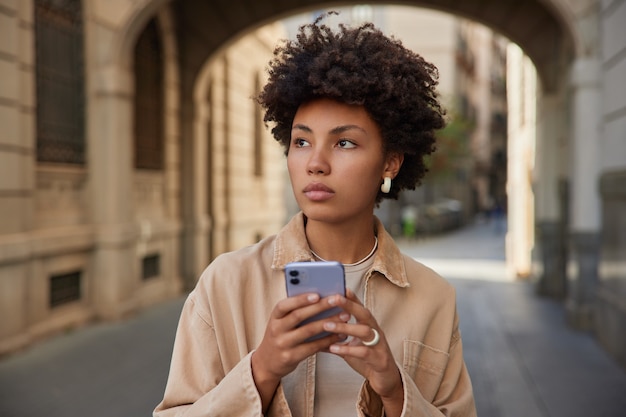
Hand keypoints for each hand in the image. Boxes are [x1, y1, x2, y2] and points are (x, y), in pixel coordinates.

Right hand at [251, 293, 348, 410]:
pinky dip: (327, 340)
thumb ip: (295, 311)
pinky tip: (339, 335)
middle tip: (337, 300)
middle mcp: (276, 329)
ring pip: (308, 331)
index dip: (300, 299)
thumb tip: (321, 297)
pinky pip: (312, 347)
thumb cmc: (280, 336)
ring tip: (344, 316)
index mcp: (274, 317)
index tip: (317, 294)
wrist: (267, 363)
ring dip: (328, 322)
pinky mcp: (291, 357)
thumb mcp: (281, 322)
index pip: (284, 305)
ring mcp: (283, 344)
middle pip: (298, 316)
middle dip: (319, 307)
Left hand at [321, 290, 403, 414]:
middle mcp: (375, 330)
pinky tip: (334, 348)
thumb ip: (335, 334)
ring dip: (345, 327)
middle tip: (334, 298)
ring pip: (364, 331)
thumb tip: (313, 326)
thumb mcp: (350, 342)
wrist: (383, 377)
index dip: (350, 296)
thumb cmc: (365, 356)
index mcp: (368, 324)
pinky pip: (363, 351)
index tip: (338, 286)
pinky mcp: (379, 358)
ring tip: (327, 324)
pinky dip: (348, 349)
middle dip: (349, 305)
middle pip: (364, 313)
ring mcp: (378, 344)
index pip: (359, 306)